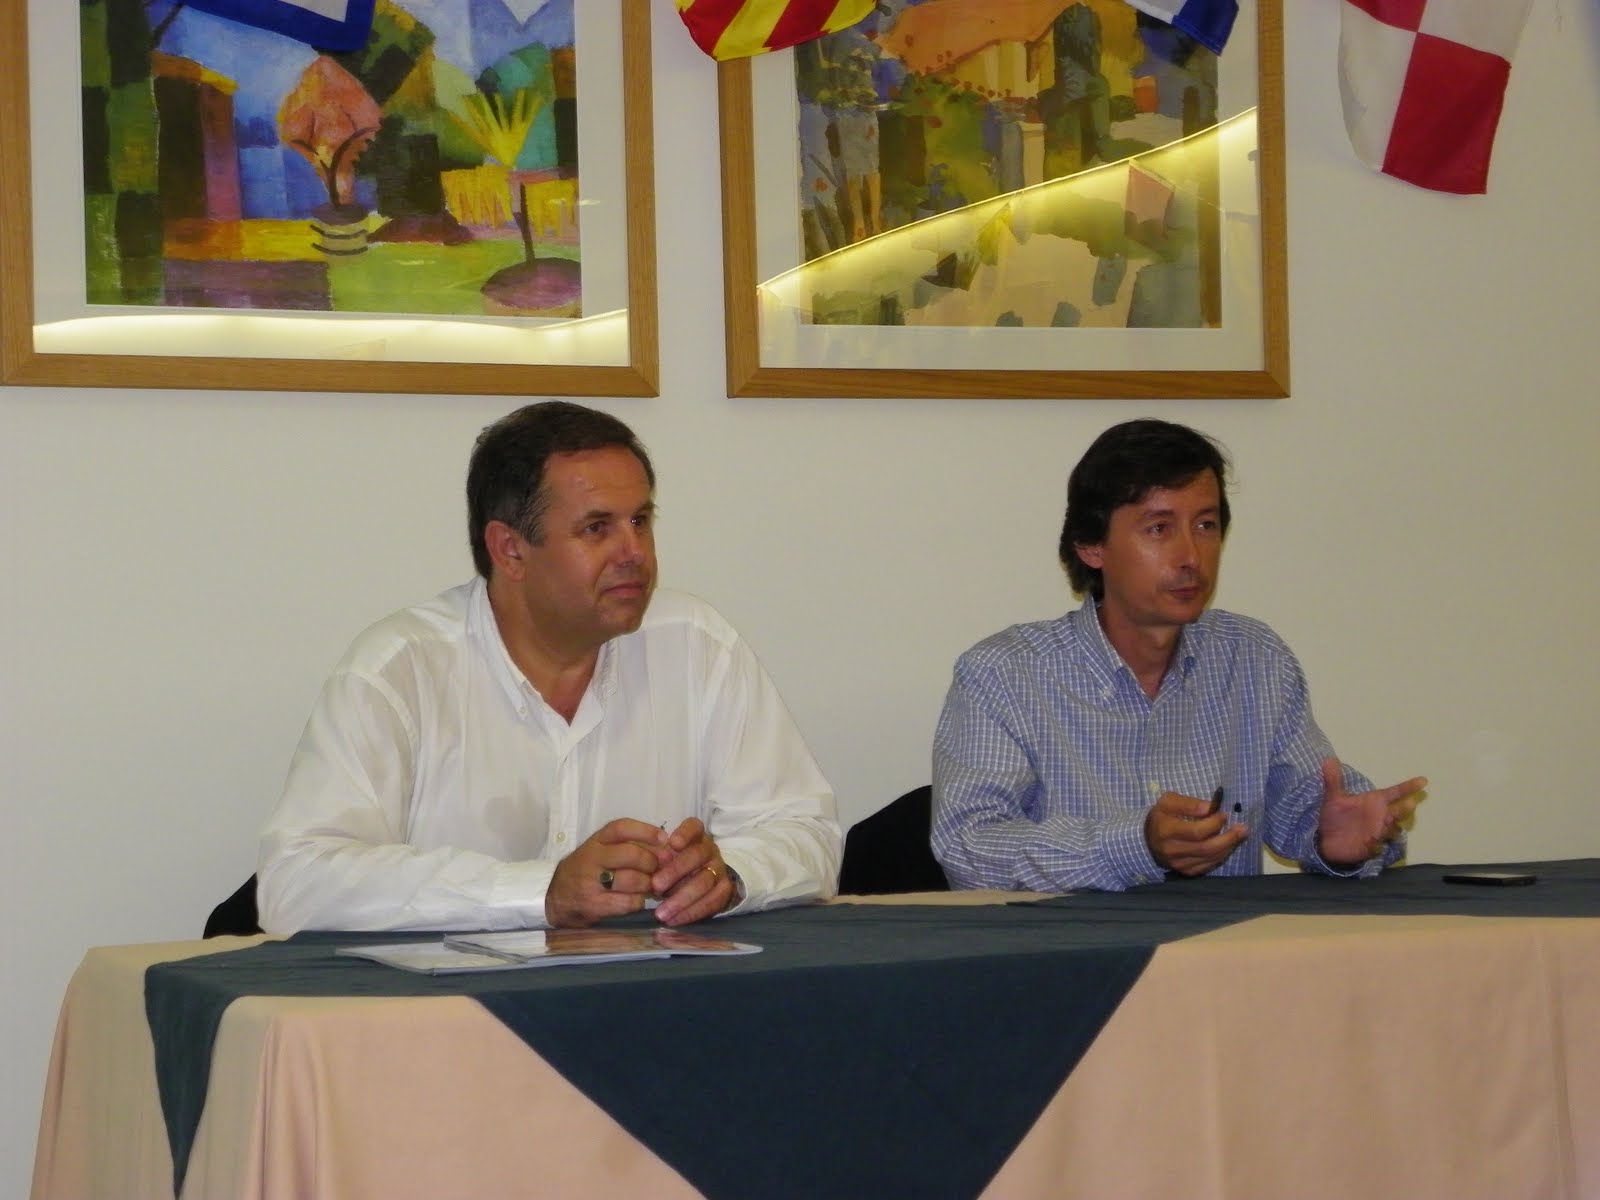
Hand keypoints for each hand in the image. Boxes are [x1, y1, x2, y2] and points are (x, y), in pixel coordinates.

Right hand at [545, 818, 670, 927]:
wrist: (553, 897)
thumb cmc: (585, 871)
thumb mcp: (600, 850)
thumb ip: (628, 846)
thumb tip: (665, 848)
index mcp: (596, 841)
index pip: (622, 828)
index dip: (646, 831)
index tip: (664, 838)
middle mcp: (592, 858)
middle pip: (631, 854)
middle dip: (652, 862)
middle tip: (658, 869)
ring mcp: (591, 882)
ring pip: (632, 879)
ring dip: (648, 884)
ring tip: (649, 886)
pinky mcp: (594, 905)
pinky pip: (628, 902)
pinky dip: (638, 901)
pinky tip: (636, 900)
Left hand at [652, 818, 736, 925]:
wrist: (705, 878)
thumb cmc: (676, 863)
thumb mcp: (666, 856)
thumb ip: (660, 858)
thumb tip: (653, 863)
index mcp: (696, 836)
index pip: (694, 827)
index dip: (684, 833)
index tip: (672, 843)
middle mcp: (710, 850)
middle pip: (697, 856)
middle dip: (675, 872)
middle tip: (655, 886)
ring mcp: (719, 870)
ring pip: (704, 883)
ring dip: (681, 899)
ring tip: (661, 913)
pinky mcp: (725, 890)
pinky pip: (712, 902)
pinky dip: (691, 913)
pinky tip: (674, 920)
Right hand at [1145, 790, 1248, 877]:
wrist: (1147, 839)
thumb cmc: (1161, 816)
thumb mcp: (1168, 801)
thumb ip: (1188, 803)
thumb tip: (1210, 808)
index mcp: (1166, 830)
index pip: (1196, 831)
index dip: (1214, 824)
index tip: (1224, 814)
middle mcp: (1171, 850)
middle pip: (1206, 848)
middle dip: (1228, 838)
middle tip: (1243, 828)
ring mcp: (1179, 864)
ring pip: (1210, 858)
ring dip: (1229, 847)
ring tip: (1240, 835)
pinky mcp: (1185, 872)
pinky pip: (1208, 866)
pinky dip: (1222, 855)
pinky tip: (1228, 845)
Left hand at [1315, 757, 1427, 867]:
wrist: (1327, 840)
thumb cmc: (1335, 816)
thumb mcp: (1333, 798)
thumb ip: (1333, 780)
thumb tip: (1328, 759)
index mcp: (1374, 801)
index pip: (1395, 792)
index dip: (1409, 786)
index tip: (1424, 780)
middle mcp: (1381, 815)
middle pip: (1399, 811)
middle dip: (1405, 808)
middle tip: (1409, 803)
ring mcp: (1379, 831)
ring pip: (1394, 828)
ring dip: (1391, 827)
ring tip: (1382, 827)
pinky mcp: (1372, 846)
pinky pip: (1379, 845)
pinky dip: (1376, 844)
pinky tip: (1369, 844)